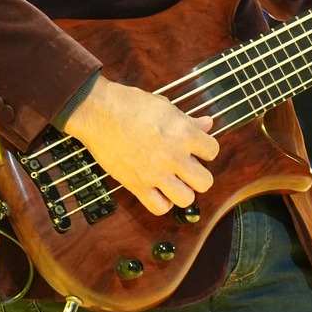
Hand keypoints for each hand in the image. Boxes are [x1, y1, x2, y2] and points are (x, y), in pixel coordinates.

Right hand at [60, 75, 218, 214]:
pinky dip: (162, 203)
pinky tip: (159, 191)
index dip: (206, 150)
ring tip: (174, 182)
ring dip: (183, 192)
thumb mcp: (165, 106)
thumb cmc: (130, 104)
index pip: (212, 151)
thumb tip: (206, 124)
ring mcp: (155, 174)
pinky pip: (159, 208)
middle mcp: (173, 157)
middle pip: (205, 182)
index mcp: (183, 134)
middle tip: (187, 169)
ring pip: (186, 199)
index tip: (197, 149)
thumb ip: (189, 120)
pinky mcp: (137, 185)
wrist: (99, 112)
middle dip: (198, 176)